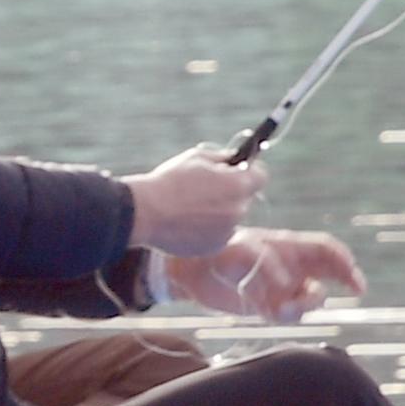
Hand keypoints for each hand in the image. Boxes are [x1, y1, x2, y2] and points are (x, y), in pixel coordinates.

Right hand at [123, 143, 265, 256]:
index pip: (261, 175)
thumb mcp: (196, 158)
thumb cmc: (168, 182)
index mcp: (238, 185)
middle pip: (244, 198)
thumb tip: (234, 159)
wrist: (143, 213)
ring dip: (217, 212)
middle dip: (229, 192)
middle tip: (203, 189)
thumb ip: (222, 158)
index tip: (236, 170)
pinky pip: (217, 235)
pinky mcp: (214, 247)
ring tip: (187, 208)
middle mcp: (239, 210)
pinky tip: (183, 223)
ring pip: (230, 217)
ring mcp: (228, 231)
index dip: (249, 171)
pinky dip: (206, 229)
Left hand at [171, 226, 364, 322]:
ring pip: (311, 298)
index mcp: (288, 246)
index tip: (353, 277)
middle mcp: (291, 266)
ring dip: (305, 305)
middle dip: (347, 279)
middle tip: (356, 291)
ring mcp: (283, 286)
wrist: (190, 272)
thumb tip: (287, 284)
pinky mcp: (269, 305)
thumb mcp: (239, 251)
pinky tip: (267, 312)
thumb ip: (264, 263)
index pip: (326, 250)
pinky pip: (289, 314)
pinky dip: (284, 315)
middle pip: (331, 272)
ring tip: (282, 309)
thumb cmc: (216, 252)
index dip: (344, 260)